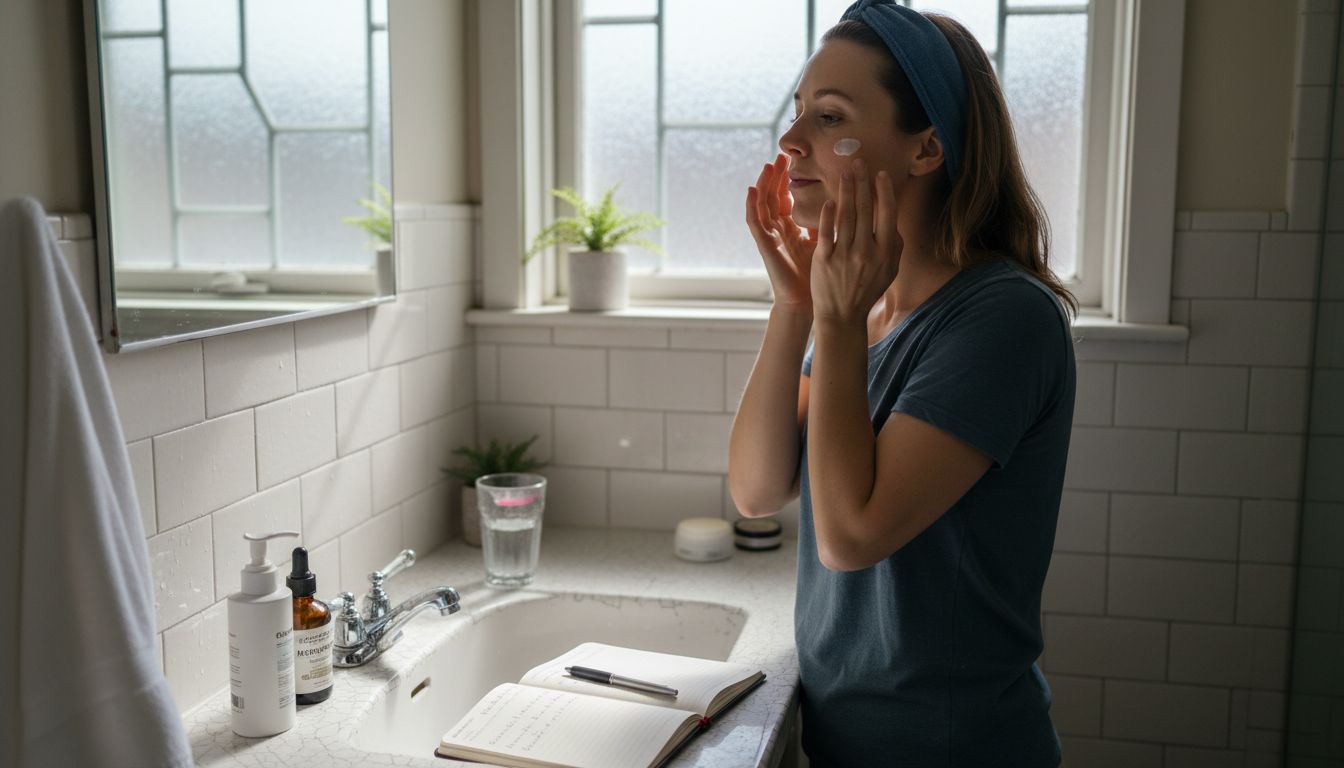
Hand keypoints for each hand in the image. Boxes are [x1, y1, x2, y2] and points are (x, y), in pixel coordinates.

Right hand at [745, 153, 817, 313]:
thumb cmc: (820, 276)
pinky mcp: (765, 246)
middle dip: (776, 176)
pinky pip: (754, 222)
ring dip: (763, 184)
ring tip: (767, 165)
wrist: (812, 301)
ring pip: (762, 205)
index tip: (792, 161)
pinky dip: (751, 205)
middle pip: (773, 197)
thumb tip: (844, 201)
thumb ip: (828, 222)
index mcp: (791, 229)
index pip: (786, 198)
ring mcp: (770, 237)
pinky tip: (751, 190)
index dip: (786, 180)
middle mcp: (778, 231)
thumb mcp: (826, 242)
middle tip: (781, 156)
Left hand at [810, 159, 901, 325]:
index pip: (887, 214)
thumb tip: (891, 216)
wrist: (842, 315)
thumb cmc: (866, 289)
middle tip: (858, 161)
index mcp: (885, 253)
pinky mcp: (824, 260)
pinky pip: (827, 232)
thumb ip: (893, 244)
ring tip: (845, 172)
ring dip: (846, 191)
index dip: (884, 191)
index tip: (880, 173)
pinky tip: (830, 200)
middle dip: (863, 182)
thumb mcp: (889, 270)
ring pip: (846, 216)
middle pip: (866, 210)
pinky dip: (828, 214)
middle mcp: (867, 252)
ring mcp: (845, 256)